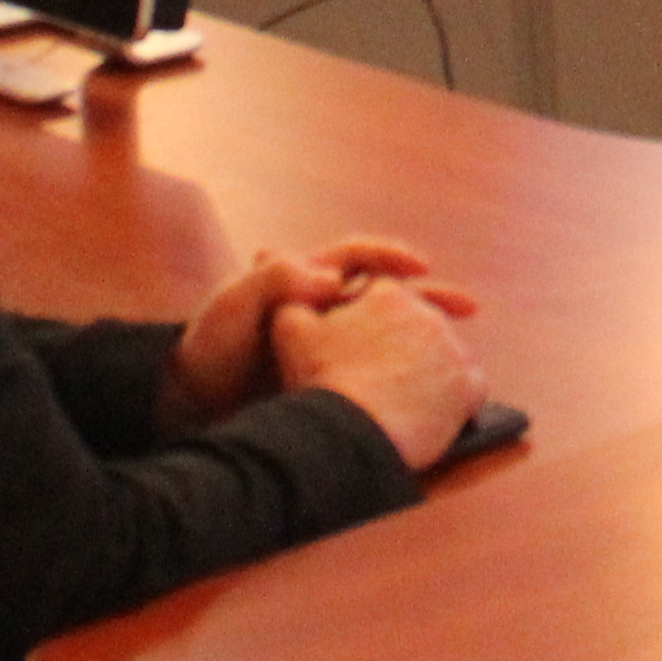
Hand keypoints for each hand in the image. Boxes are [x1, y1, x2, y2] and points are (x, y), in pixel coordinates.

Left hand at [164, 237, 477, 432]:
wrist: (194, 405)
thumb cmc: (212, 346)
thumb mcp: (235, 304)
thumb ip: (278, 281)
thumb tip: (333, 280)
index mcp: (308, 280)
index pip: (358, 257)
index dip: (391, 256)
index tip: (419, 264)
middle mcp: (329, 311)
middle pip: (390, 297)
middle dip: (431, 299)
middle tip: (467, 307)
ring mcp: (336, 349)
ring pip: (393, 339)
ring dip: (429, 342)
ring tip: (464, 356)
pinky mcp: (336, 385)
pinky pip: (380, 377)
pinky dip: (409, 381)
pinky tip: (433, 393)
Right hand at [273, 276, 488, 470]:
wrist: (350, 431)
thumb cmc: (320, 380)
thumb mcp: (291, 330)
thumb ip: (297, 303)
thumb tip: (300, 298)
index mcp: (388, 295)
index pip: (385, 297)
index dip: (372, 318)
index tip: (367, 337)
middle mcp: (427, 315)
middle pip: (420, 324)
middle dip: (406, 344)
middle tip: (388, 372)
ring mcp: (453, 350)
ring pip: (447, 354)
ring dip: (433, 370)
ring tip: (411, 397)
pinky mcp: (470, 386)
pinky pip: (470, 388)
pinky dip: (457, 399)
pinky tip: (439, 415)